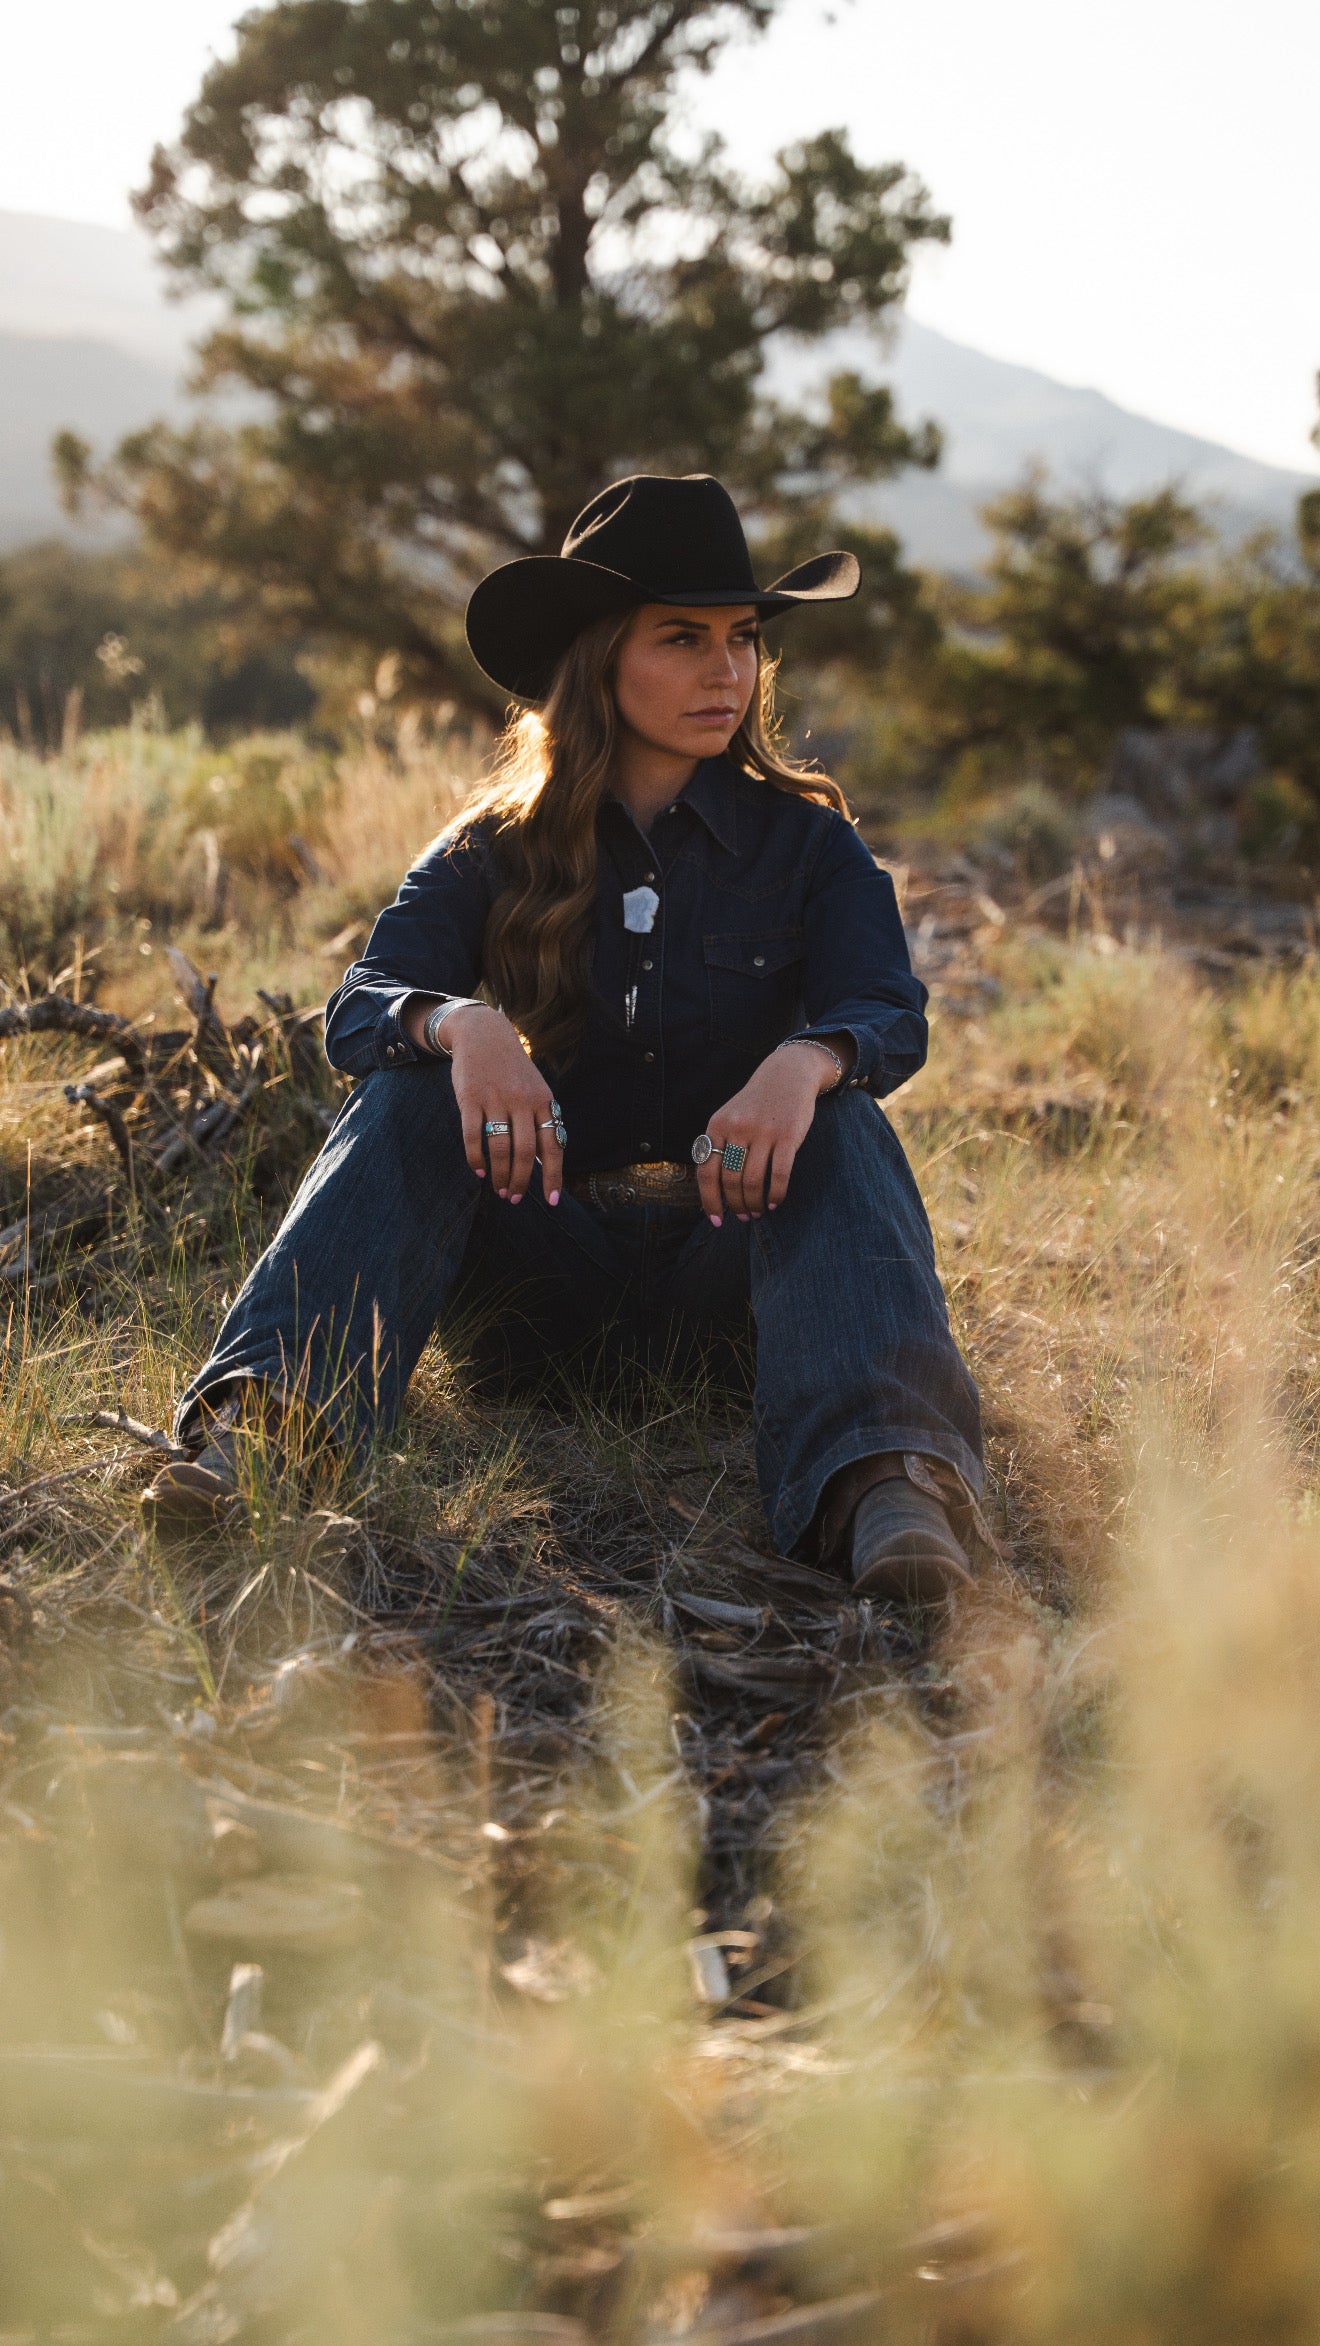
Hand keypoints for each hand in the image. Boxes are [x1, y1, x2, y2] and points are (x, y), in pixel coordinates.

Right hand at [402, 999, 562, 1204]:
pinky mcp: (470, 1099)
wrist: (484, 1034)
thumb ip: (540, 1121)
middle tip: (514, 1198)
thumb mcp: (535, 1089)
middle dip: (521, 1182)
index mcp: (543, 1102)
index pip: (553, 1146)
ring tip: (499, 1190)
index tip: (551, 1201)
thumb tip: (544, 1162)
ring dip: (500, 1175)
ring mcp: (496, 1100)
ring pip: (500, 1149)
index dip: (553, 1176)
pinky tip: (480, 1170)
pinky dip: (477, 1158)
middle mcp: (522, 1102)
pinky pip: (474, 1137)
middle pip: (525, 1153)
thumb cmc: (512, 1070)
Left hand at [695, 1039, 850, 1223]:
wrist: (787, 1074)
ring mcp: (763, 1132)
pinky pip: (779, 1174)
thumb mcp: (730, 1117)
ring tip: (757, 1212)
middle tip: (743, 1217)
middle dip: (736, 1205)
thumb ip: (720, 1146)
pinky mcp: (787, 1135)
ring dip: (754, 1203)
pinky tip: (774, 1202)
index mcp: (717, 1126)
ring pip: (753, 1181)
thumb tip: (715, 1191)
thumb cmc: (756, 1104)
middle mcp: (737, 1128)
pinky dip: (776, 1194)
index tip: (716, 1220)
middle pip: (730, 1181)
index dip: (709, 1201)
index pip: (706, 1172)